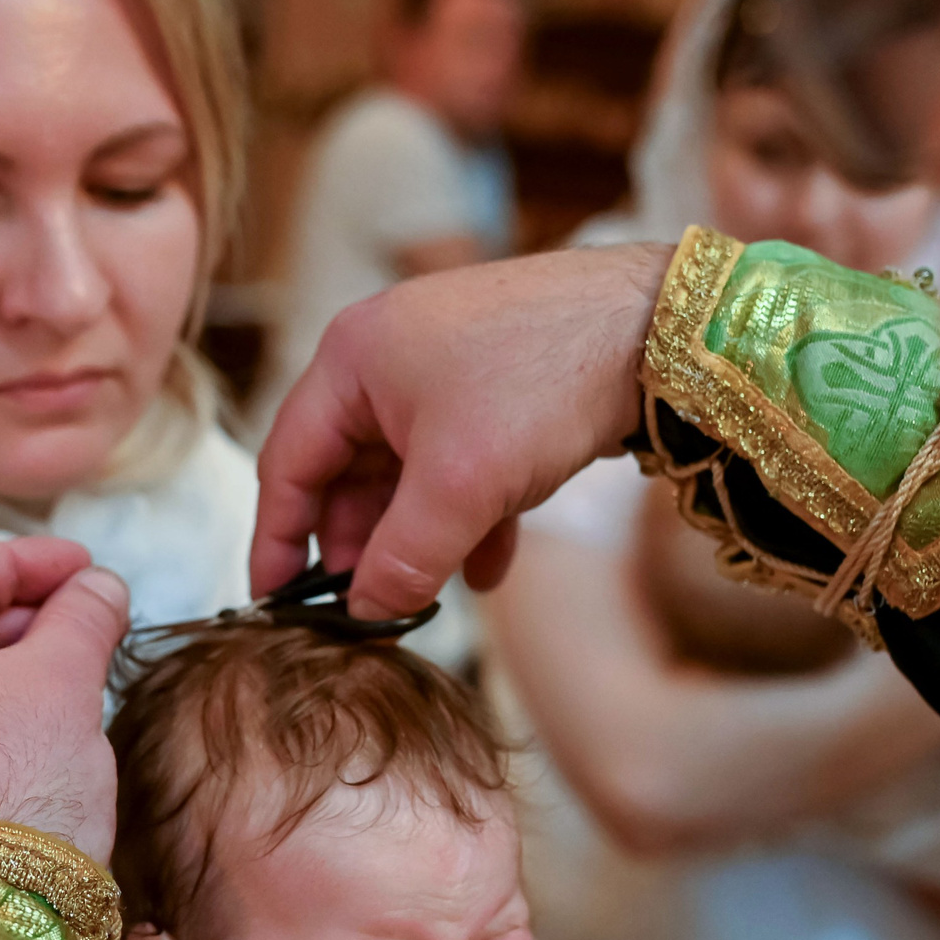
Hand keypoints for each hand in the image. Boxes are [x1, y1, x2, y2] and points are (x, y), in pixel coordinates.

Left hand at [0, 536, 131, 881]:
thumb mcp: (62, 683)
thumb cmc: (15, 789)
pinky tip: (41, 731)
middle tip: (87, 619)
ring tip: (74, 675)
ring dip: (8, 668)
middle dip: (17, 614)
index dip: (20, 561)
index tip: (83, 568)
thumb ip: (81, 617)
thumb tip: (98, 586)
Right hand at [252, 242, 674, 617]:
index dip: (279, 538)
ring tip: (426, 597)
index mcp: (352, 360)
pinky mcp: (499, 388)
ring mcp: (446, 370)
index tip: (276, 601)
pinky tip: (488, 570)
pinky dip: (466, 518)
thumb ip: (403, 555)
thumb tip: (368, 612)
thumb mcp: (461, 484)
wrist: (663, 326)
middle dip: (359, 545)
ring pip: (407, 474)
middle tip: (365, 608)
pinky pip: (459, 466)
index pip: (289, 461)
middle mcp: (388, 358)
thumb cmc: (546, 378)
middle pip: (347, 471)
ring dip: (416, 538)